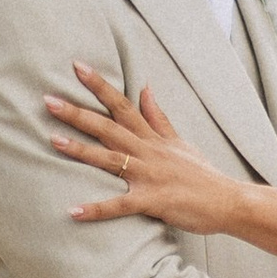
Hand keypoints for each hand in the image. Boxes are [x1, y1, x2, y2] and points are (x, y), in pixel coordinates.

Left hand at [48, 67, 250, 236]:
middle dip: (78, 113)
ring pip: (110, 159)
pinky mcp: (152, 201)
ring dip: (81, 150)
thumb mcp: (179, 140)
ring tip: (53, 141)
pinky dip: (97, 209)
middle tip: (48, 100)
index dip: (99, 86)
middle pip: (108, 127)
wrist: (228, 201)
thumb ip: (157, 116)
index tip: (77, 66)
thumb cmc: (201, 174)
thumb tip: (145, 88)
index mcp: (152, 137)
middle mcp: (148, 151)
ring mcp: (150, 175)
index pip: (122, 105)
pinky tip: (74, 211)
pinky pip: (120, 205)